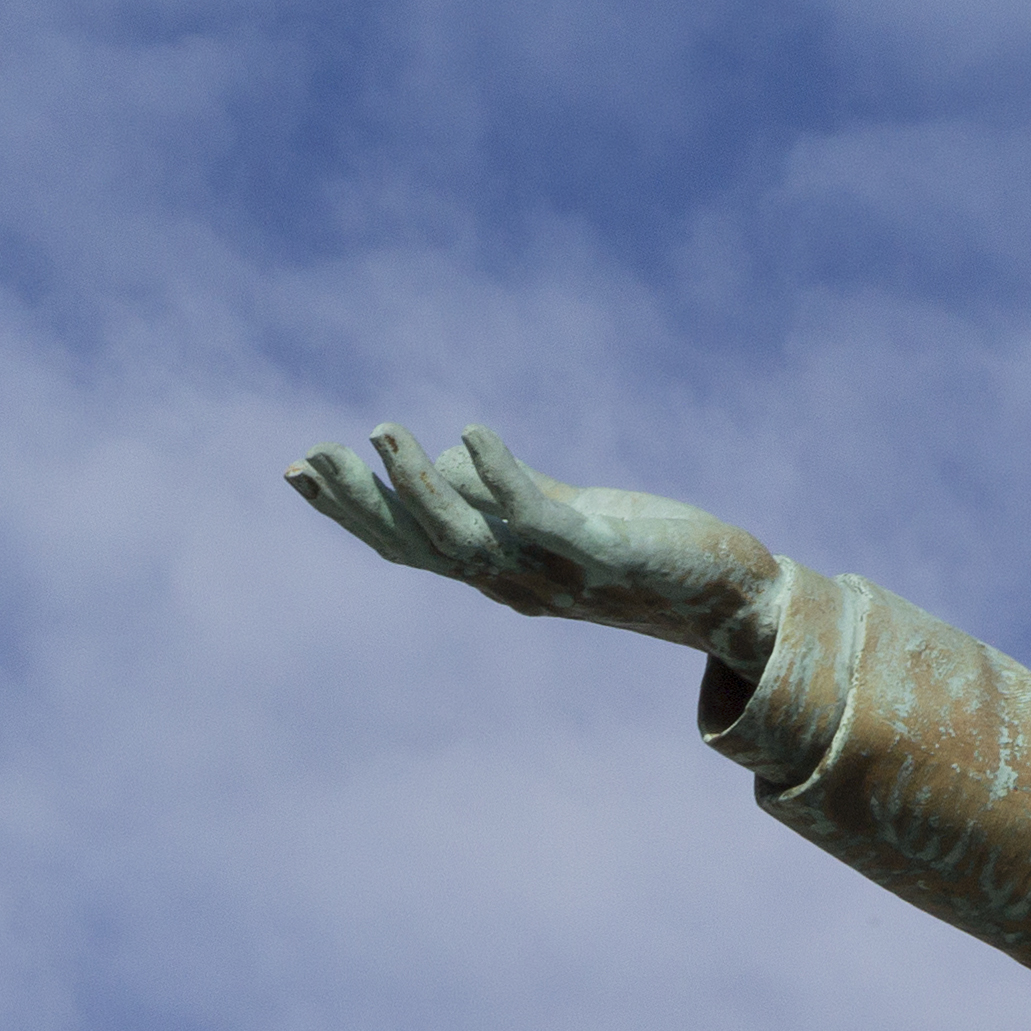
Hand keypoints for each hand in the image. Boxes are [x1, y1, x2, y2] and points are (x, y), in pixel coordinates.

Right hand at [284, 424, 776, 650]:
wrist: (735, 600)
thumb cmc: (650, 554)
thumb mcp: (565, 518)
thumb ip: (504, 494)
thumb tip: (446, 457)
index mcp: (499, 571)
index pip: (406, 544)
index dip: (349, 510)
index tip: (294, 469)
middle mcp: (514, 582)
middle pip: (416, 545)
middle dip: (359, 501)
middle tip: (311, 452)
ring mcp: (552, 574)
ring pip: (462, 537)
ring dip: (416, 485)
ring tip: (382, 429)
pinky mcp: (598, 555)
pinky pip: (534, 514)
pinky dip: (498, 475)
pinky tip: (473, 429)